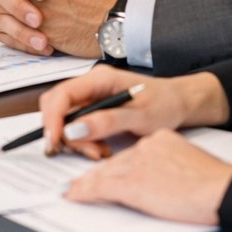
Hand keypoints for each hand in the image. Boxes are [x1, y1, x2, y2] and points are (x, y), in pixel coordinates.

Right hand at [38, 68, 227, 157]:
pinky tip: (102, 148)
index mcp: (100, 78)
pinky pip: (77, 126)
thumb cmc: (165, 104)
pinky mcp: (93, 109)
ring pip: (66, 120)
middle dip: (64, 133)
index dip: (53, 119)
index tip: (55, 142)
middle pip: (58, 107)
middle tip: (88, 152)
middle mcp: (90, 85)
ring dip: (77, 141)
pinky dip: (84, 141)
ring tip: (101, 152)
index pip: (62, 95)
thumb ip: (108, 122)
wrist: (179, 103)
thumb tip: (74, 130)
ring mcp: (91, 97)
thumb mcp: (141, 116)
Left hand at [63, 129, 231, 225]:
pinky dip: (83, 191)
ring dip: (84, 184)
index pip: (130, 152)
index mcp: (161, 139)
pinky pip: (100, 186)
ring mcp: (137, 163)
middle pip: (113, 162)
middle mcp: (146, 146)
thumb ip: (171, 164)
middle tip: (77, 181)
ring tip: (71, 191)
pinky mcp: (132, 183)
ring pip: (103, 173)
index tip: (104, 170)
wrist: (222, 190)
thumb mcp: (190, 164)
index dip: (114, 165)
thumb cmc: (215, 184)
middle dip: (95, 174)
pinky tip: (73, 195)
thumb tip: (162, 178)